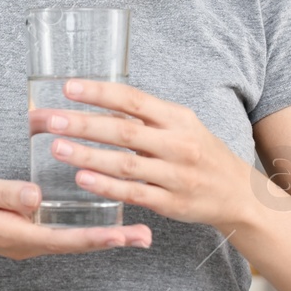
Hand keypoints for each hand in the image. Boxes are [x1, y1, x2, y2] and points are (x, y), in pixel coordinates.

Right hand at [0, 166, 151, 263]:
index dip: (94, 236)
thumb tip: (35, 197)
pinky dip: (89, 227)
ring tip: (138, 232)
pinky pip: (65, 231)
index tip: (122, 235)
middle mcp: (28, 240)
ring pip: (73, 238)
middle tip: (145, 236)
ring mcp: (30, 237)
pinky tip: (107, 218)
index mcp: (14, 232)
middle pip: (76, 242)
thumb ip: (0, 193)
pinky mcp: (29, 229)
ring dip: (105, 235)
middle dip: (111, 240)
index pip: (62, 237)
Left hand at [36, 79, 257, 228]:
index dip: (100, 92)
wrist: (239, 195)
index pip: (134, 99)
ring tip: (56, 147)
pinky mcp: (171, 203)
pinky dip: (106, 185)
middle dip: (83, 124)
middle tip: (50, 119)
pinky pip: (133, 193)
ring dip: (87, 155)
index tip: (68, 87)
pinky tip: (81, 178)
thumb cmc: (202, 154)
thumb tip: (101, 102)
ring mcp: (175, 175)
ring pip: (125, 164)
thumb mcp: (183, 126)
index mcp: (178, 118)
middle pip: (124, 131)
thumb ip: (148, 117)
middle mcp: (178, 144)